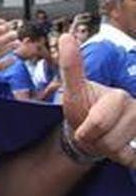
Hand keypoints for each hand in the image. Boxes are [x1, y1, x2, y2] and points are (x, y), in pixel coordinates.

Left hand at [58, 33, 135, 167]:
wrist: (93, 132)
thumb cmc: (83, 110)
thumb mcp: (73, 91)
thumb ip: (71, 67)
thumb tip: (66, 36)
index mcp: (119, 97)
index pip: (97, 122)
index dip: (86, 131)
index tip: (83, 129)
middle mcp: (135, 110)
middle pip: (108, 140)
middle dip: (94, 141)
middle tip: (90, 133)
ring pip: (119, 152)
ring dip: (105, 151)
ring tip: (103, 139)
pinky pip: (132, 160)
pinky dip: (122, 159)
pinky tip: (119, 149)